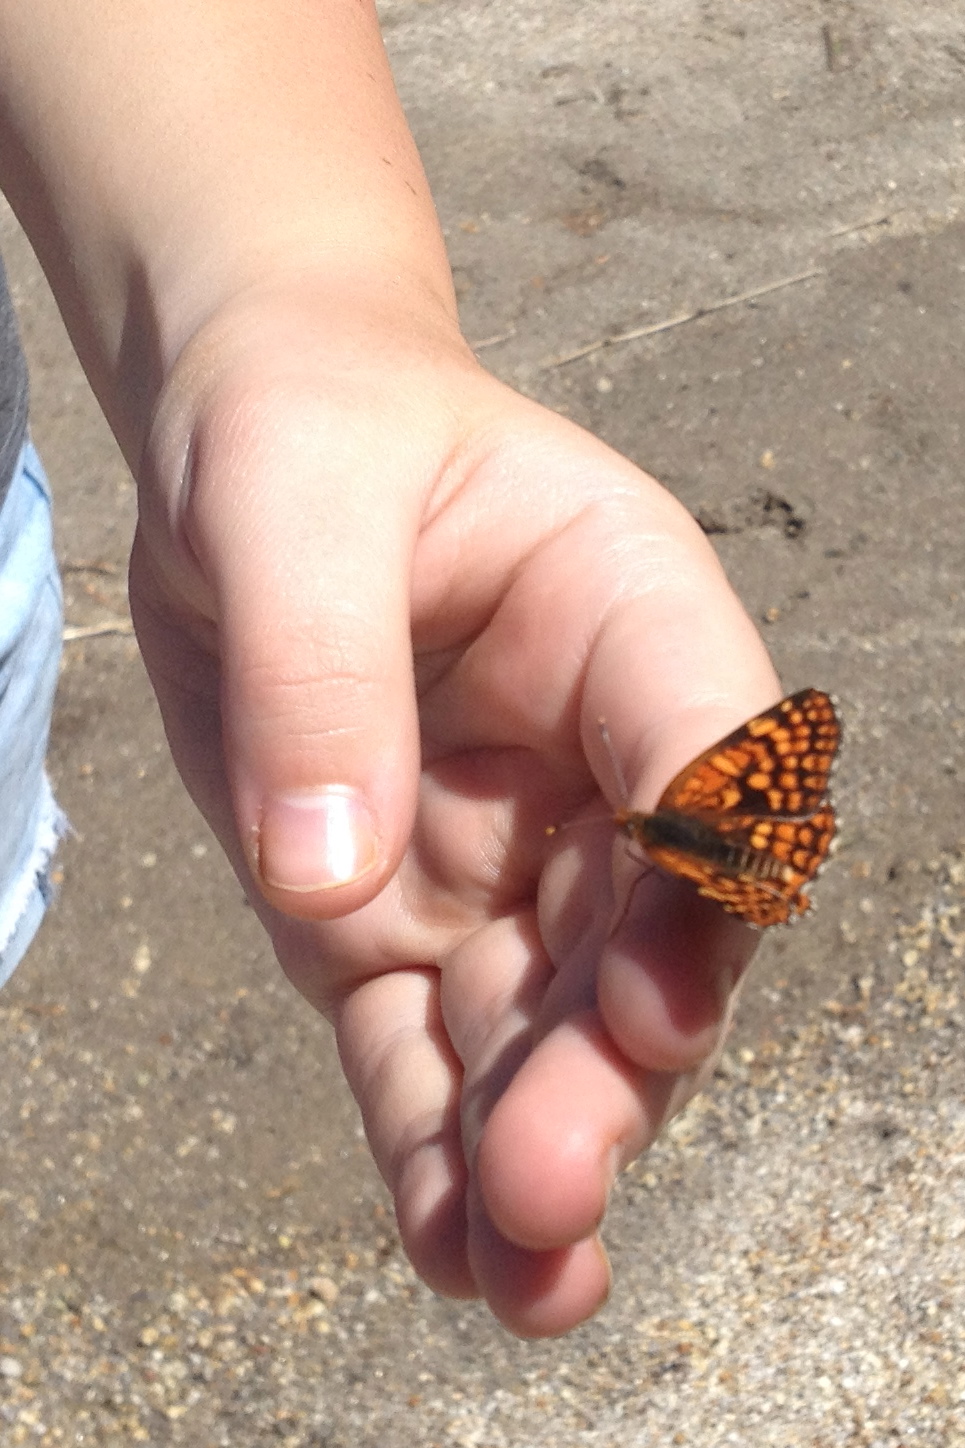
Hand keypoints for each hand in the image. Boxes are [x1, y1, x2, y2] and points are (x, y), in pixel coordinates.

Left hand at [130, 271, 779, 1335]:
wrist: (247, 443)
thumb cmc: (306, 428)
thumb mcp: (287, 497)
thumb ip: (319, 675)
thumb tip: (332, 885)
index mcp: (626, 616)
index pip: (714, 749)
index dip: (715, 872)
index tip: (664, 992)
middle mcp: (591, 757)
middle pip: (639, 926)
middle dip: (608, 1065)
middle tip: (554, 1182)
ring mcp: (499, 850)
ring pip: (540, 1017)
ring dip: (536, 1144)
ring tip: (521, 1279)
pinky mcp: (394, 912)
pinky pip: (421, 1041)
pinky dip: (430, 1142)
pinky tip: (444, 1243)